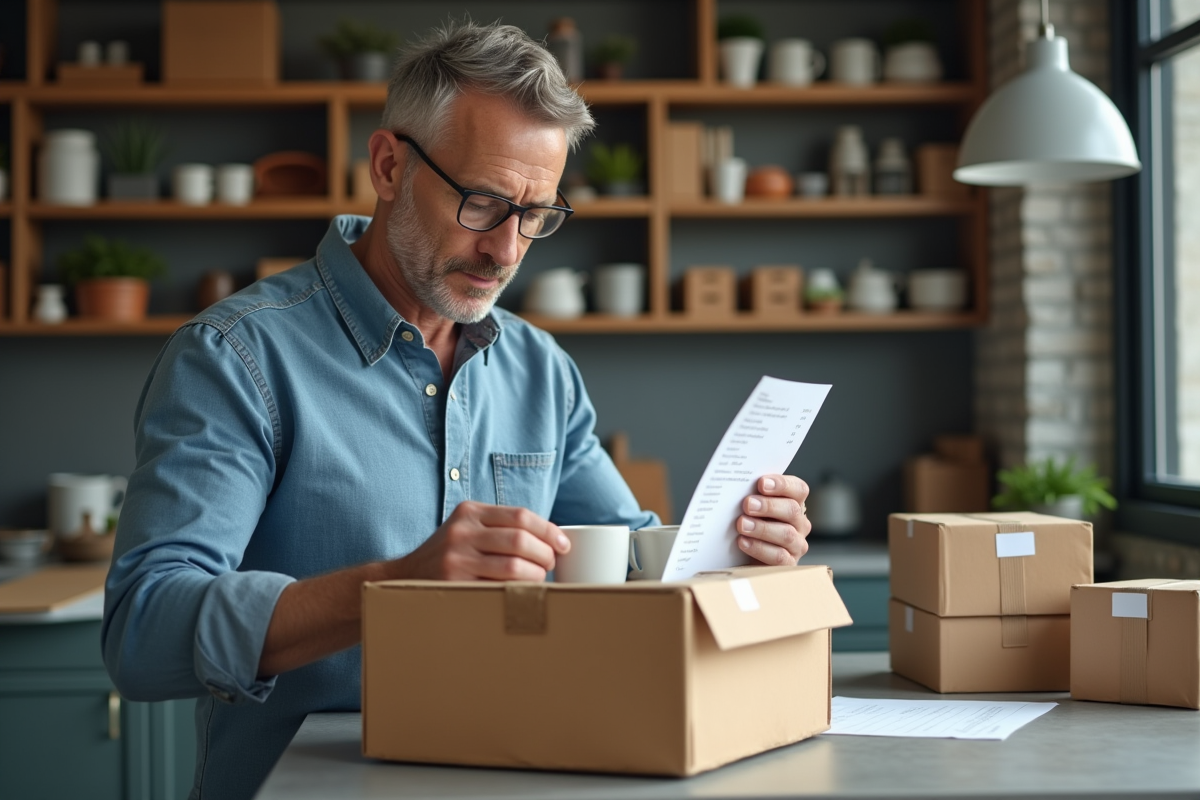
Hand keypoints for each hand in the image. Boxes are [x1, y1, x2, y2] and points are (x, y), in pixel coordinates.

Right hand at [395, 501, 569, 580]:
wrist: (405, 577)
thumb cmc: (450, 554)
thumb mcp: (468, 528)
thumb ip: (501, 526)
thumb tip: (553, 537)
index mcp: (470, 511)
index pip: (521, 516)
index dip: (549, 531)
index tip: (563, 544)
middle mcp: (462, 531)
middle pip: (521, 541)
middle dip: (546, 555)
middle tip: (551, 564)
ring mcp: (457, 558)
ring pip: (514, 567)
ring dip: (536, 576)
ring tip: (539, 579)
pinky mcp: (455, 583)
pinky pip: (499, 588)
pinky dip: (518, 591)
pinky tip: (522, 592)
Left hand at [735, 475, 810, 565]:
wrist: (743, 558)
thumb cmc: (749, 525)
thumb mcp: (751, 508)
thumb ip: (751, 496)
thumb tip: (736, 485)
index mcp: (794, 503)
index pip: (798, 489)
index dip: (782, 484)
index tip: (762, 483)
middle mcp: (800, 523)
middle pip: (792, 510)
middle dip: (768, 506)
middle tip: (748, 504)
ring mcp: (797, 544)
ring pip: (786, 534)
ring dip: (762, 528)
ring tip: (742, 524)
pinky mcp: (789, 563)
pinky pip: (778, 556)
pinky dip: (759, 548)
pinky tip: (743, 542)